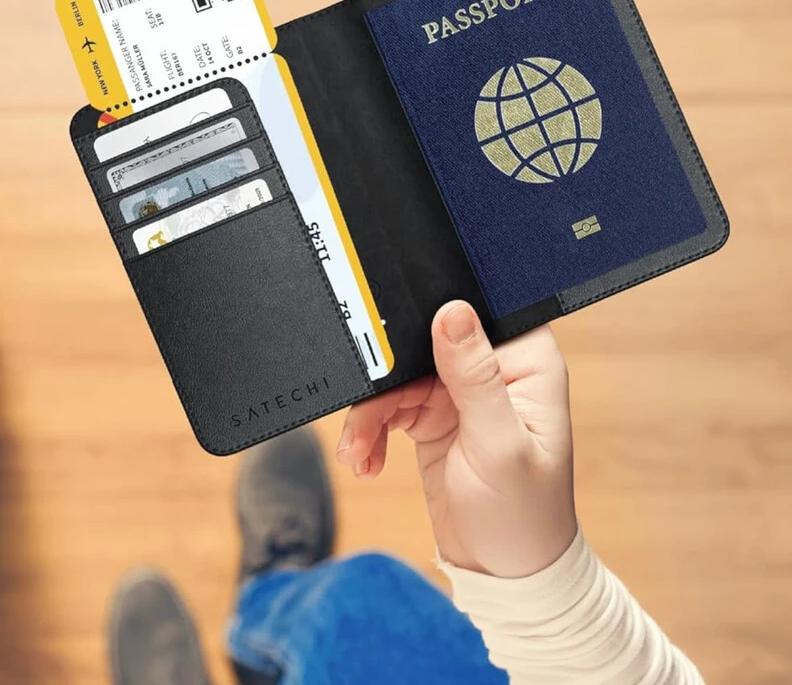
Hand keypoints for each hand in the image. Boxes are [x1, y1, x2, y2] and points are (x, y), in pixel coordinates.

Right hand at [337, 300, 576, 577]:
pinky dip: (369, 432)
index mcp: (527, 361)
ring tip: (357, 454)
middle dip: (384, 380)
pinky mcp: (432, 416)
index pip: (474, 312)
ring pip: (395, 376)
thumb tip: (452, 312)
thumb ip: (474, 376)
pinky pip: (387, 406)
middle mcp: (495, 368)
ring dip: (369, 415)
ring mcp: (460, 392)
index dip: (431, 316)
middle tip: (363, 417)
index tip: (389, 342)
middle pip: (421, 343)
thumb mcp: (498, 444)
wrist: (502, 572)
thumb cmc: (523, 515)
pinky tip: (365, 460)